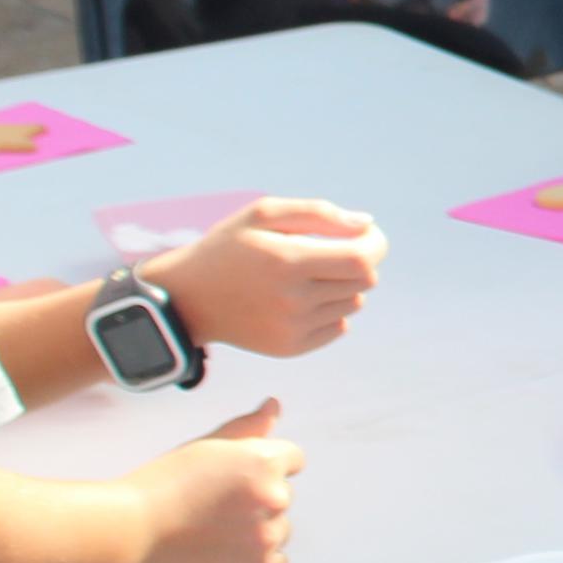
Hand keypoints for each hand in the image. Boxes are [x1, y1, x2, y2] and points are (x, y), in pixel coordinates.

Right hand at [123, 402, 302, 562]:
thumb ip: (248, 428)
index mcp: (264, 463)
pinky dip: (257, 560)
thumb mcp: (206, 446)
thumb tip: (274, 406)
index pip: (292, 459)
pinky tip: (225, 553)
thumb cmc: (161, 487)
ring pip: (279, 530)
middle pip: (283, 495)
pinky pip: (277, 562)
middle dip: (256, 498)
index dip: (262, 466)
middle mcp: (274, 498)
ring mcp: (267, 538)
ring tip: (211, 530)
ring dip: (257, 530)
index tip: (236, 478)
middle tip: (211, 505)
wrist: (129, 536)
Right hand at [147, 199, 383, 360]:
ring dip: (343, 286)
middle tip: (332, 251)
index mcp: (288, 262)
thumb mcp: (263, 214)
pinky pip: (338, 326)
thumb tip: (366, 224)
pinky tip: (302, 298)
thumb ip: (319, 213)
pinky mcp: (290, 348)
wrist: (188, 298)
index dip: (375, 244)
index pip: (363, 260)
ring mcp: (292, 329)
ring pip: (353, 303)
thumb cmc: (230, 247)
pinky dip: (332, 310)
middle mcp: (293, 300)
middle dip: (358, 261)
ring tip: (309, 275)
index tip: (365, 235)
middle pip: (364, 282)